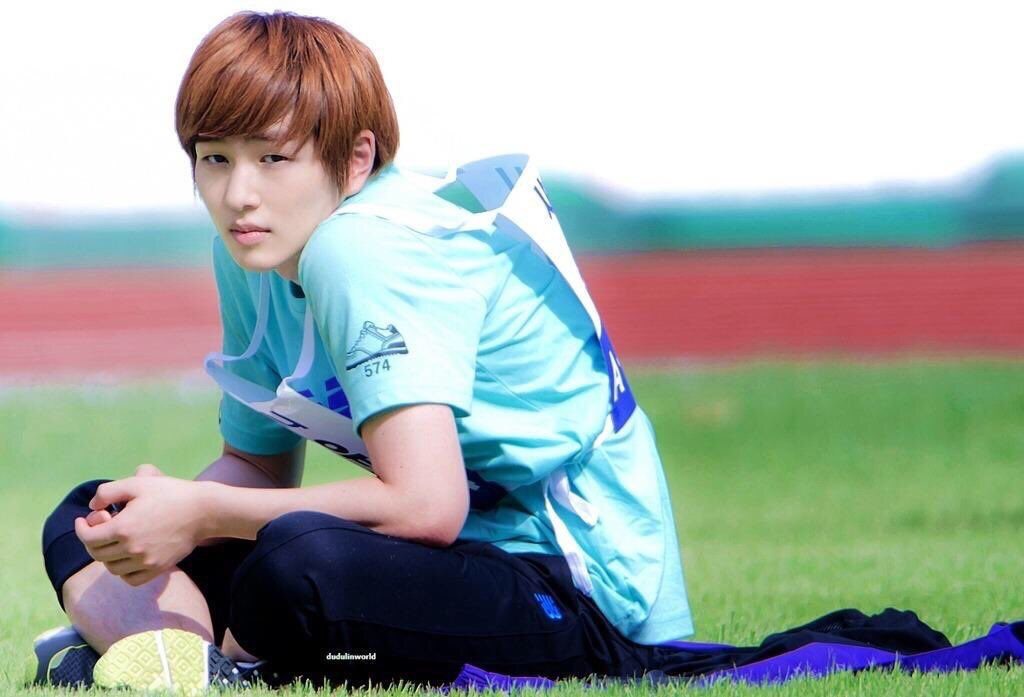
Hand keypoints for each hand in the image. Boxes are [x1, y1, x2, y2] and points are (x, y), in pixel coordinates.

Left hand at [74, 466, 207, 586]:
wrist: (203, 510)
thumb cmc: (170, 493)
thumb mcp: (137, 483)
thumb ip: (107, 492)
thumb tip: (92, 507)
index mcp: (123, 527)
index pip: (88, 537)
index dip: (81, 528)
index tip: (83, 521)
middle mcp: (132, 548)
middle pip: (97, 554)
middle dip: (92, 540)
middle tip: (101, 526)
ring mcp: (146, 561)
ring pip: (112, 568)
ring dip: (107, 556)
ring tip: (116, 541)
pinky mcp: (158, 568)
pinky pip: (130, 579)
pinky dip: (124, 572)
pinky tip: (128, 557)